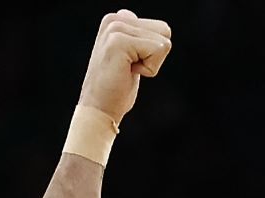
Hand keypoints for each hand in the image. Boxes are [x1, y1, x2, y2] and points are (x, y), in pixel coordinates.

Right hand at [77, 10, 173, 125]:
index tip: (130, 65)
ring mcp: (115, 29)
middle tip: (129, 69)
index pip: (161, 28)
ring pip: (163, 41)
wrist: (99, 111)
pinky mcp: (118, 41)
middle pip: (165, 31)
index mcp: (116, 19)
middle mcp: (114, 19)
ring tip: (127, 71)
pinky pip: (158, 50)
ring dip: (151, 63)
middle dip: (154, 56)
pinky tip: (127, 73)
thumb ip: (135, 37)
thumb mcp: (129, 57)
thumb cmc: (116, 90)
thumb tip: (139, 20)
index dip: (152, 53)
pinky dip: (149, 69)